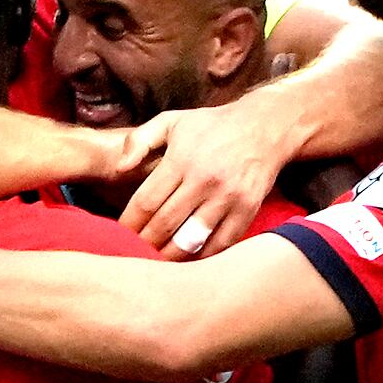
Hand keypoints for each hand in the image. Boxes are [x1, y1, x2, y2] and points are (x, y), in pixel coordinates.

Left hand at [117, 104, 297, 255]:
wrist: (264, 127)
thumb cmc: (211, 126)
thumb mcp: (171, 121)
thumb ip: (139, 140)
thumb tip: (119, 168)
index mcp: (181, 159)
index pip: (146, 202)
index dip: (129, 224)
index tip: (120, 236)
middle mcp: (204, 180)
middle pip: (165, 225)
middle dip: (145, 244)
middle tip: (134, 254)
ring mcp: (228, 197)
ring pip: (191, 239)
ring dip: (170, 255)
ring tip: (158, 261)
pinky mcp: (247, 209)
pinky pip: (220, 243)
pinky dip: (203, 255)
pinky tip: (190, 257)